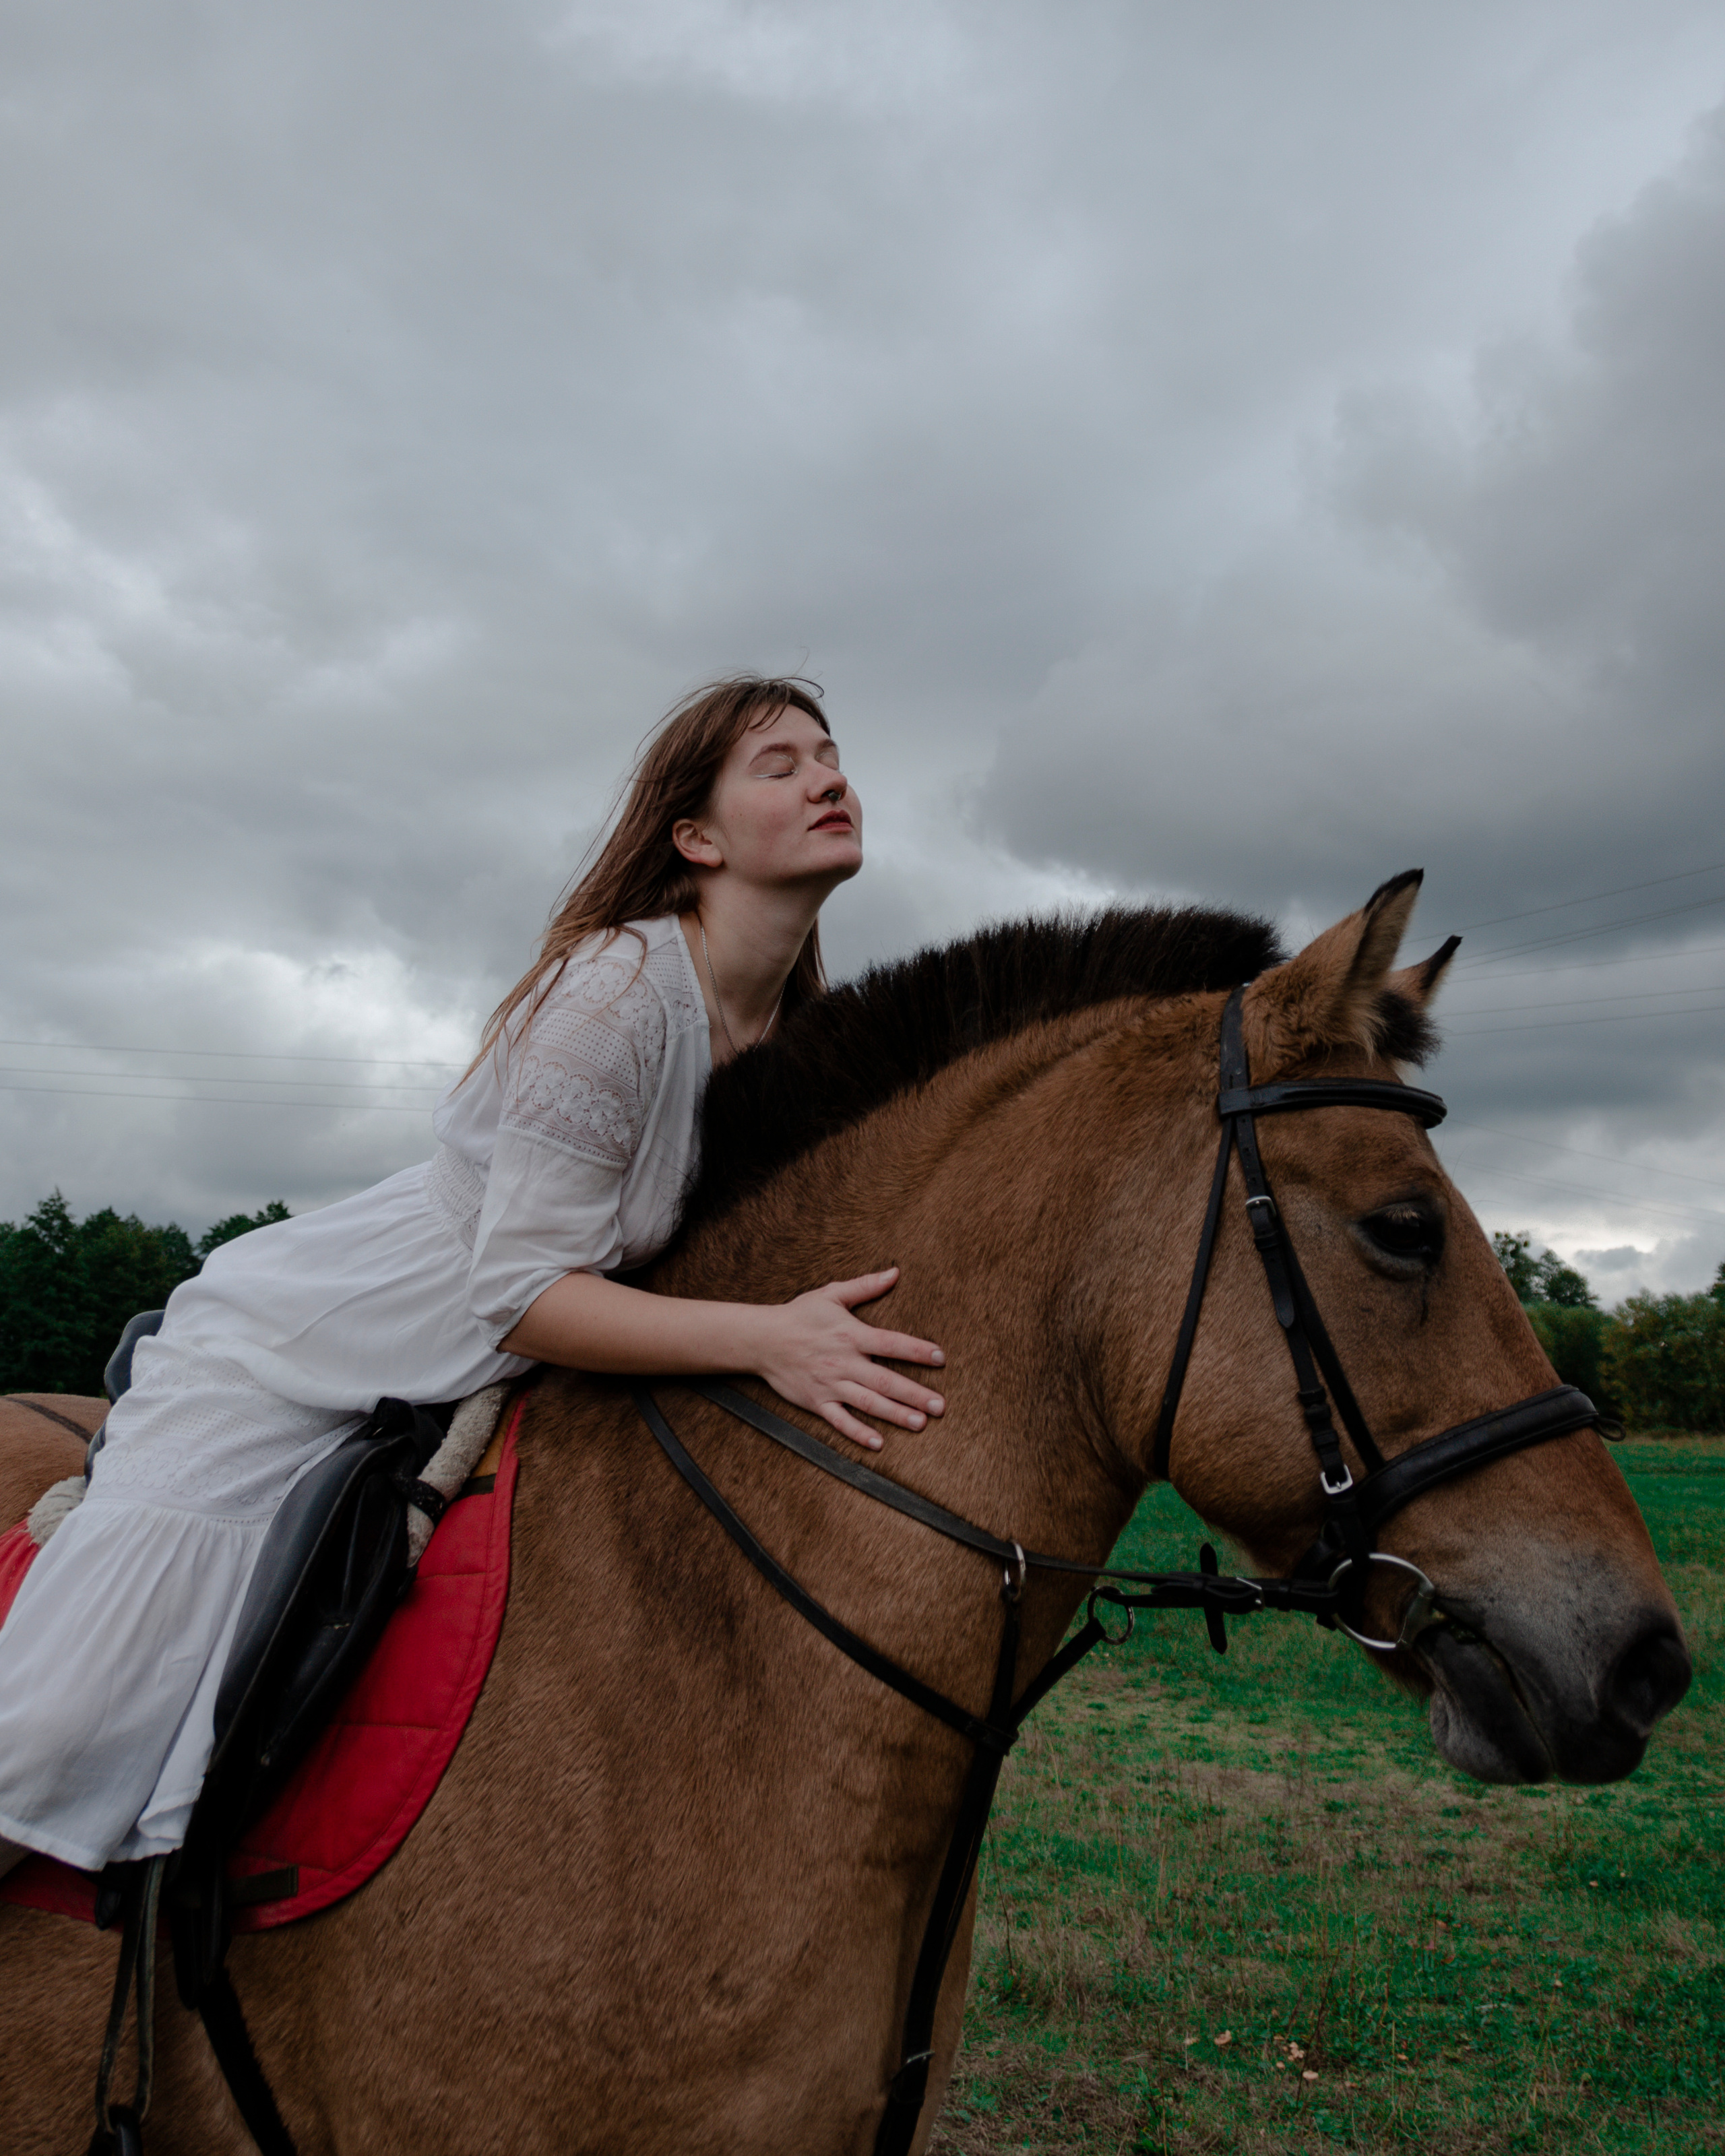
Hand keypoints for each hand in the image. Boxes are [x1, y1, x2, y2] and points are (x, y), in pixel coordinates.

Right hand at [752, 1267, 945, 1448]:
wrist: (762, 1339)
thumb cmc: (799, 1315)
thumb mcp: (831, 1294)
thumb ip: (865, 1286)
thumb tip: (895, 1273)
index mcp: (851, 1335)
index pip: (891, 1343)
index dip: (916, 1350)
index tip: (940, 1358)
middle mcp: (844, 1362)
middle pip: (885, 1380)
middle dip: (915, 1394)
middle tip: (940, 1405)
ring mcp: (831, 1384)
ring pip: (868, 1403)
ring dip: (895, 1414)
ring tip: (920, 1423)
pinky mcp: (817, 1402)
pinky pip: (840, 1421)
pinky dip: (858, 1433)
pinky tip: (878, 1443)